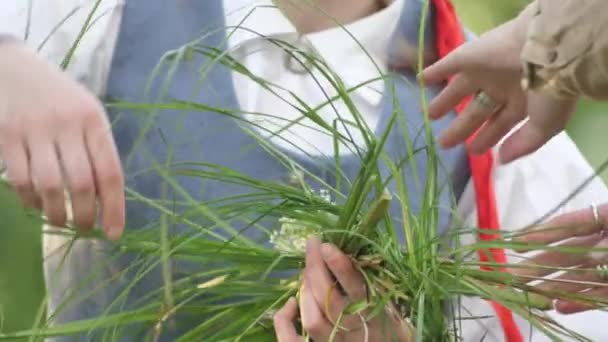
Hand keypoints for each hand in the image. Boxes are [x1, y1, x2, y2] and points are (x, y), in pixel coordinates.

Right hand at [0, 39, 123, 238]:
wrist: (12, 65)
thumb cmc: (59, 95)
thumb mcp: (88, 112)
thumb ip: (98, 148)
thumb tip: (107, 197)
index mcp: (94, 120)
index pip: (111, 172)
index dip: (115, 208)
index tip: (115, 233)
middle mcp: (67, 125)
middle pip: (82, 184)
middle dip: (86, 216)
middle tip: (86, 230)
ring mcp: (35, 130)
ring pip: (51, 186)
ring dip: (57, 214)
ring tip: (61, 222)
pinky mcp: (6, 136)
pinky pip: (21, 180)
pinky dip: (30, 200)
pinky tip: (36, 205)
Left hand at [273, 237, 412, 340]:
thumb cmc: (391, 332)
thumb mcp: (395, 312)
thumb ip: (380, 290)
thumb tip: (360, 256)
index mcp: (374, 314)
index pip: (355, 288)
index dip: (339, 266)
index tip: (326, 246)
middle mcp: (354, 329)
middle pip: (328, 298)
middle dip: (316, 267)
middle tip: (313, 245)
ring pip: (312, 317)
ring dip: (305, 289)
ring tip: (307, 271)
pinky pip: (292, 339)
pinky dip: (285, 319)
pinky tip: (291, 302)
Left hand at [419, 10, 576, 163]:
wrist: (549, 49)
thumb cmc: (550, 91)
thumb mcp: (546, 124)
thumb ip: (525, 143)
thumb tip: (502, 159)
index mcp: (523, 102)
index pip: (499, 125)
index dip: (486, 138)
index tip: (472, 151)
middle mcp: (503, 86)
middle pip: (477, 110)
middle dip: (462, 127)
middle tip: (443, 142)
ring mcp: (485, 70)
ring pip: (460, 89)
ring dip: (444, 101)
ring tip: (429, 115)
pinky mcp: (470, 55)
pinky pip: (448, 65)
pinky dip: (434, 72)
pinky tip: (421, 80)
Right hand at [511, 204, 607, 313]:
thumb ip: (604, 241)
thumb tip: (588, 254)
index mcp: (605, 220)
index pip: (567, 225)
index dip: (540, 234)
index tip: (513, 244)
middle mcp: (603, 244)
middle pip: (566, 255)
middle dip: (537, 266)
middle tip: (510, 277)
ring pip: (577, 278)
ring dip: (553, 287)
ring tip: (528, 295)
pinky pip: (597, 296)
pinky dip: (579, 302)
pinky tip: (558, 306)